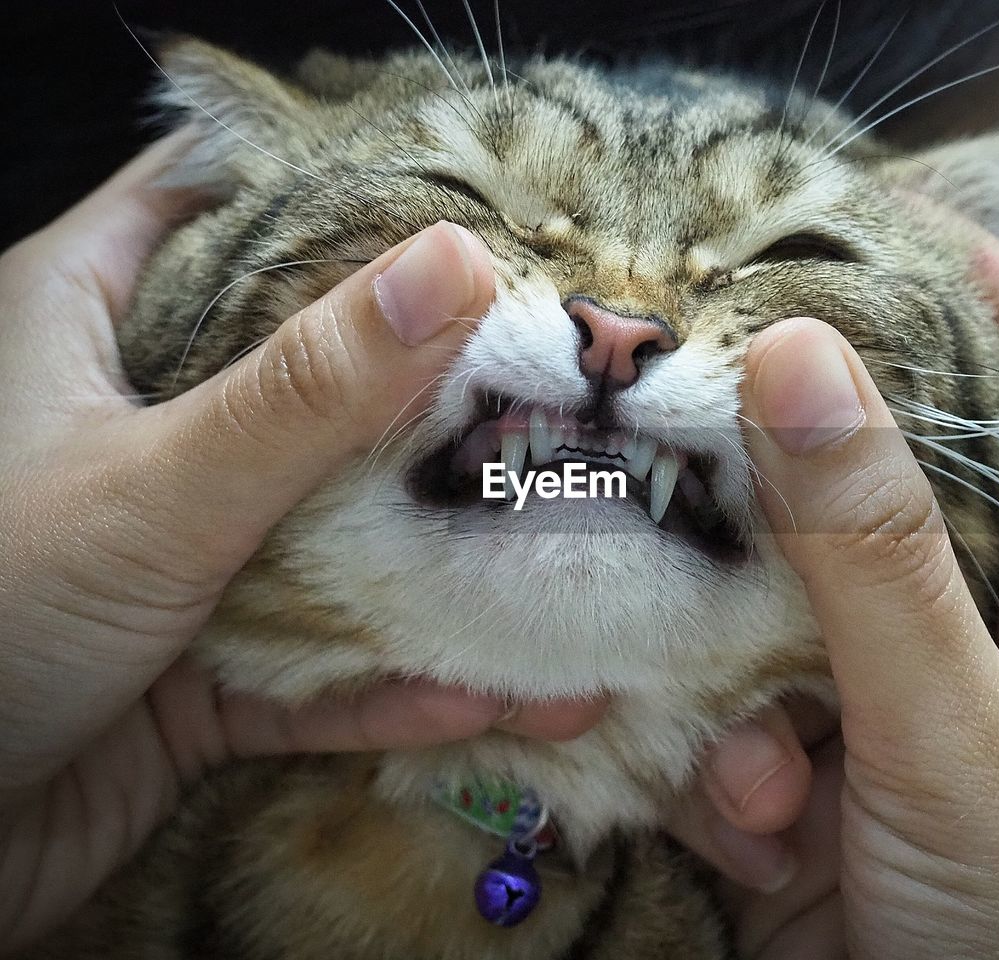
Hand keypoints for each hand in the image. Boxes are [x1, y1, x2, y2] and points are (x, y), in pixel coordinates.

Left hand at [0, 138, 605, 951]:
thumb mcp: (156, 487)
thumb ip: (308, 389)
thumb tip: (456, 262)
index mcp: (84, 322)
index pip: (220, 198)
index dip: (337, 184)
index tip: (469, 198)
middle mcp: (138, 424)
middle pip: (306, 369)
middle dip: (429, 384)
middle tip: (555, 372)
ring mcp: (176, 547)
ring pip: (332, 527)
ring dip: (441, 557)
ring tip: (571, 546)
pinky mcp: (201, 665)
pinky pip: (322, 661)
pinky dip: (403, 680)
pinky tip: (507, 692)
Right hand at [674, 240, 998, 957]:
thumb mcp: (963, 737)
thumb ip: (871, 555)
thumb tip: (793, 358)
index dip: (972, 287)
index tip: (858, 218)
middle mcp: (990, 630)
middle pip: (879, 485)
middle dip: (789, 483)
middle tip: (684, 417)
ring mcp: (893, 702)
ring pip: (781, 605)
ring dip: (746, 672)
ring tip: (764, 759)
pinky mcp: (814, 776)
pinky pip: (737, 713)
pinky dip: (727, 763)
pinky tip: (751, 828)